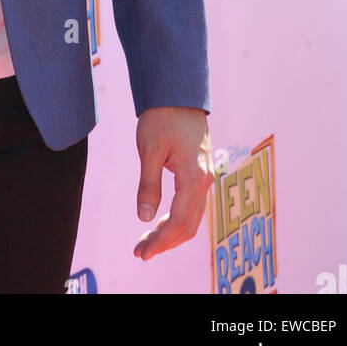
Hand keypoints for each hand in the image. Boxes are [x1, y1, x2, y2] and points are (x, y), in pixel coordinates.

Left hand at [133, 106, 212, 260]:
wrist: (179, 92)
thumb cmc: (162, 117)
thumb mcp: (149, 149)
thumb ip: (148, 184)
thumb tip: (144, 218)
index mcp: (193, 177)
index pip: (179, 221)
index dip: (161, 241)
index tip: (143, 253)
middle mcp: (205, 181)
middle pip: (188, 225)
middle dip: (165, 242)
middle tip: (140, 252)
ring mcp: (206, 177)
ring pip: (193, 217)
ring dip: (172, 233)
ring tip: (147, 242)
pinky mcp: (201, 172)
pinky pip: (193, 205)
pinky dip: (178, 220)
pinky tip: (162, 223)